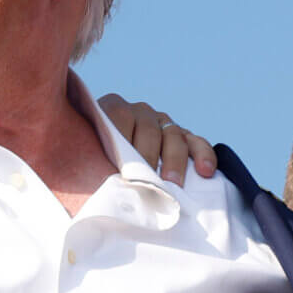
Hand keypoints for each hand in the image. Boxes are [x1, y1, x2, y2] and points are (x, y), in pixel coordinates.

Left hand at [98, 94, 216, 184]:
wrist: (108, 162)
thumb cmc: (92, 161)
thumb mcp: (87, 155)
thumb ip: (91, 161)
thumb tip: (97, 184)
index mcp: (112, 108)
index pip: (119, 117)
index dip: (122, 141)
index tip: (121, 168)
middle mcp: (139, 111)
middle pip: (148, 129)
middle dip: (148, 157)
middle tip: (147, 182)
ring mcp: (163, 122)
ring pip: (173, 135)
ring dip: (173, 161)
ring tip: (172, 185)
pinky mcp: (183, 136)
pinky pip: (196, 142)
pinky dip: (203, 155)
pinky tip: (205, 171)